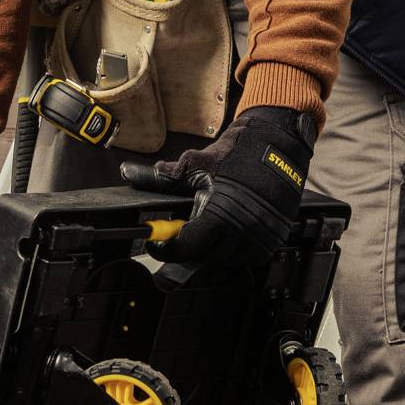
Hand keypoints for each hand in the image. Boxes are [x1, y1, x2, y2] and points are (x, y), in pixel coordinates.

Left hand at [120, 106, 314, 268]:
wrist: (275, 144)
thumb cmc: (237, 154)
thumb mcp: (194, 164)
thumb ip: (161, 177)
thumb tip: (128, 173)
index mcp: (218, 214)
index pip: (186, 249)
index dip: (168, 250)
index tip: (160, 245)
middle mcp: (241, 230)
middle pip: (205, 257)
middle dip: (190, 247)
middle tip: (184, 233)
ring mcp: (260, 236)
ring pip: (227, 260)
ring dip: (214, 250)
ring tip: (209, 230)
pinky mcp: (274, 237)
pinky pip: (250, 258)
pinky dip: (237, 251)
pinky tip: (231, 233)